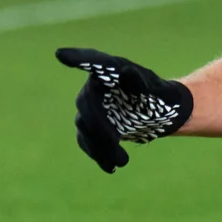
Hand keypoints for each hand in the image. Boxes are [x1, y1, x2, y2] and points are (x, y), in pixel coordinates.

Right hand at [56, 47, 194, 173]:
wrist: (160, 114)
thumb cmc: (158, 95)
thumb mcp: (153, 89)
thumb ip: (139, 81)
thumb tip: (125, 72)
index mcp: (109, 69)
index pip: (91, 60)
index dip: (76, 58)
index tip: (61, 54)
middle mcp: (95, 86)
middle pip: (86, 106)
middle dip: (98, 127)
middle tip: (116, 143)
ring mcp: (90, 107)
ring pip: (85, 127)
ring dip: (100, 146)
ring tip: (122, 161)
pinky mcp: (91, 126)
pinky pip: (88, 142)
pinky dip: (98, 155)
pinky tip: (111, 167)